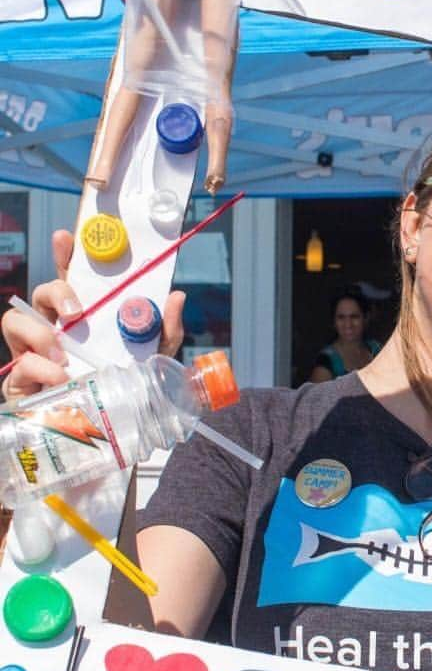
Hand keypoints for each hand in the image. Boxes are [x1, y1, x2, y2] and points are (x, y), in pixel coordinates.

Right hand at [1, 230, 185, 400]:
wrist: (106, 434)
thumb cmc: (124, 388)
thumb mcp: (153, 357)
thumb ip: (166, 329)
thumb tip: (176, 296)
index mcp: (85, 318)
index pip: (71, 280)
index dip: (65, 256)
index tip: (67, 237)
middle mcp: (56, 329)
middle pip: (42, 293)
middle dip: (54, 292)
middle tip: (74, 311)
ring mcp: (34, 352)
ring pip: (16, 320)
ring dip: (38, 332)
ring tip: (62, 353)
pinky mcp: (22, 379)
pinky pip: (21, 364)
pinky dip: (39, 368)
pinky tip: (60, 377)